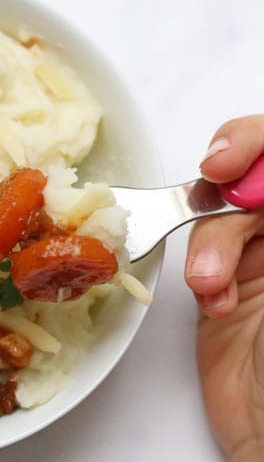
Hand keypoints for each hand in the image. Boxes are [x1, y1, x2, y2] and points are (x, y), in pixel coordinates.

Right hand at [185, 117, 263, 461]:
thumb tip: (262, 182)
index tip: (234, 163)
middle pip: (262, 163)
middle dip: (239, 160)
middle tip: (215, 172)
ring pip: (226, 204)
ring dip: (215, 236)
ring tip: (212, 283)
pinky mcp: (228, 281)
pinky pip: (203, 248)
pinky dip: (204, 268)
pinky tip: (215, 300)